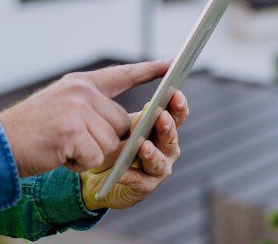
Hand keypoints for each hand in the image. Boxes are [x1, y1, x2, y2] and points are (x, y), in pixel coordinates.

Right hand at [0, 59, 170, 178]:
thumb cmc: (31, 131)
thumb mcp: (62, 107)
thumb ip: (91, 109)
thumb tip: (128, 127)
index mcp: (80, 83)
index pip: (121, 75)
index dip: (148, 70)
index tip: (171, 65)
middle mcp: (82, 91)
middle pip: (121, 124)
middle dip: (106, 142)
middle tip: (74, 143)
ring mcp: (78, 110)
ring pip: (112, 144)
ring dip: (92, 155)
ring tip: (64, 147)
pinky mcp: (73, 131)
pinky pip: (97, 158)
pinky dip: (81, 164)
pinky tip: (61, 155)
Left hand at [79, 89, 187, 209]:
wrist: (99, 171)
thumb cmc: (116, 141)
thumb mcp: (124, 121)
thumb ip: (139, 111)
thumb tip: (148, 98)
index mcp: (163, 127)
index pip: (176, 114)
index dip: (178, 104)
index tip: (175, 91)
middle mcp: (166, 148)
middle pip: (171, 137)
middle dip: (167, 126)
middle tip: (161, 116)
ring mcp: (158, 169)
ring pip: (159, 162)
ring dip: (152, 153)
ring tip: (143, 146)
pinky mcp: (145, 186)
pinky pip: (139, 181)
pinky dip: (131, 175)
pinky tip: (122, 171)